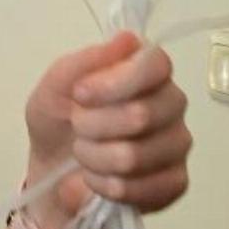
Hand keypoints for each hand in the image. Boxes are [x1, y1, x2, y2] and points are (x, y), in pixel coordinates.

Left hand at [24, 30, 191, 221]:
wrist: (51, 169)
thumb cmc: (58, 118)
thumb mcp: (55, 85)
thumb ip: (86, 61)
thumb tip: (128, 39)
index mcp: (147, 71)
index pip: (156, 65)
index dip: (116, 82)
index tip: (80, 94)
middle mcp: (171, 103)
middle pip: (142, 115)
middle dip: (92, 126)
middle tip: (77, 128)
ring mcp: (177, 144)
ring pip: (135, 156)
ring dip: (94, 158)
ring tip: (83, 154)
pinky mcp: (175, 182)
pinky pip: (144, 188)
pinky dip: (107, 186)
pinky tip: (97, 179)